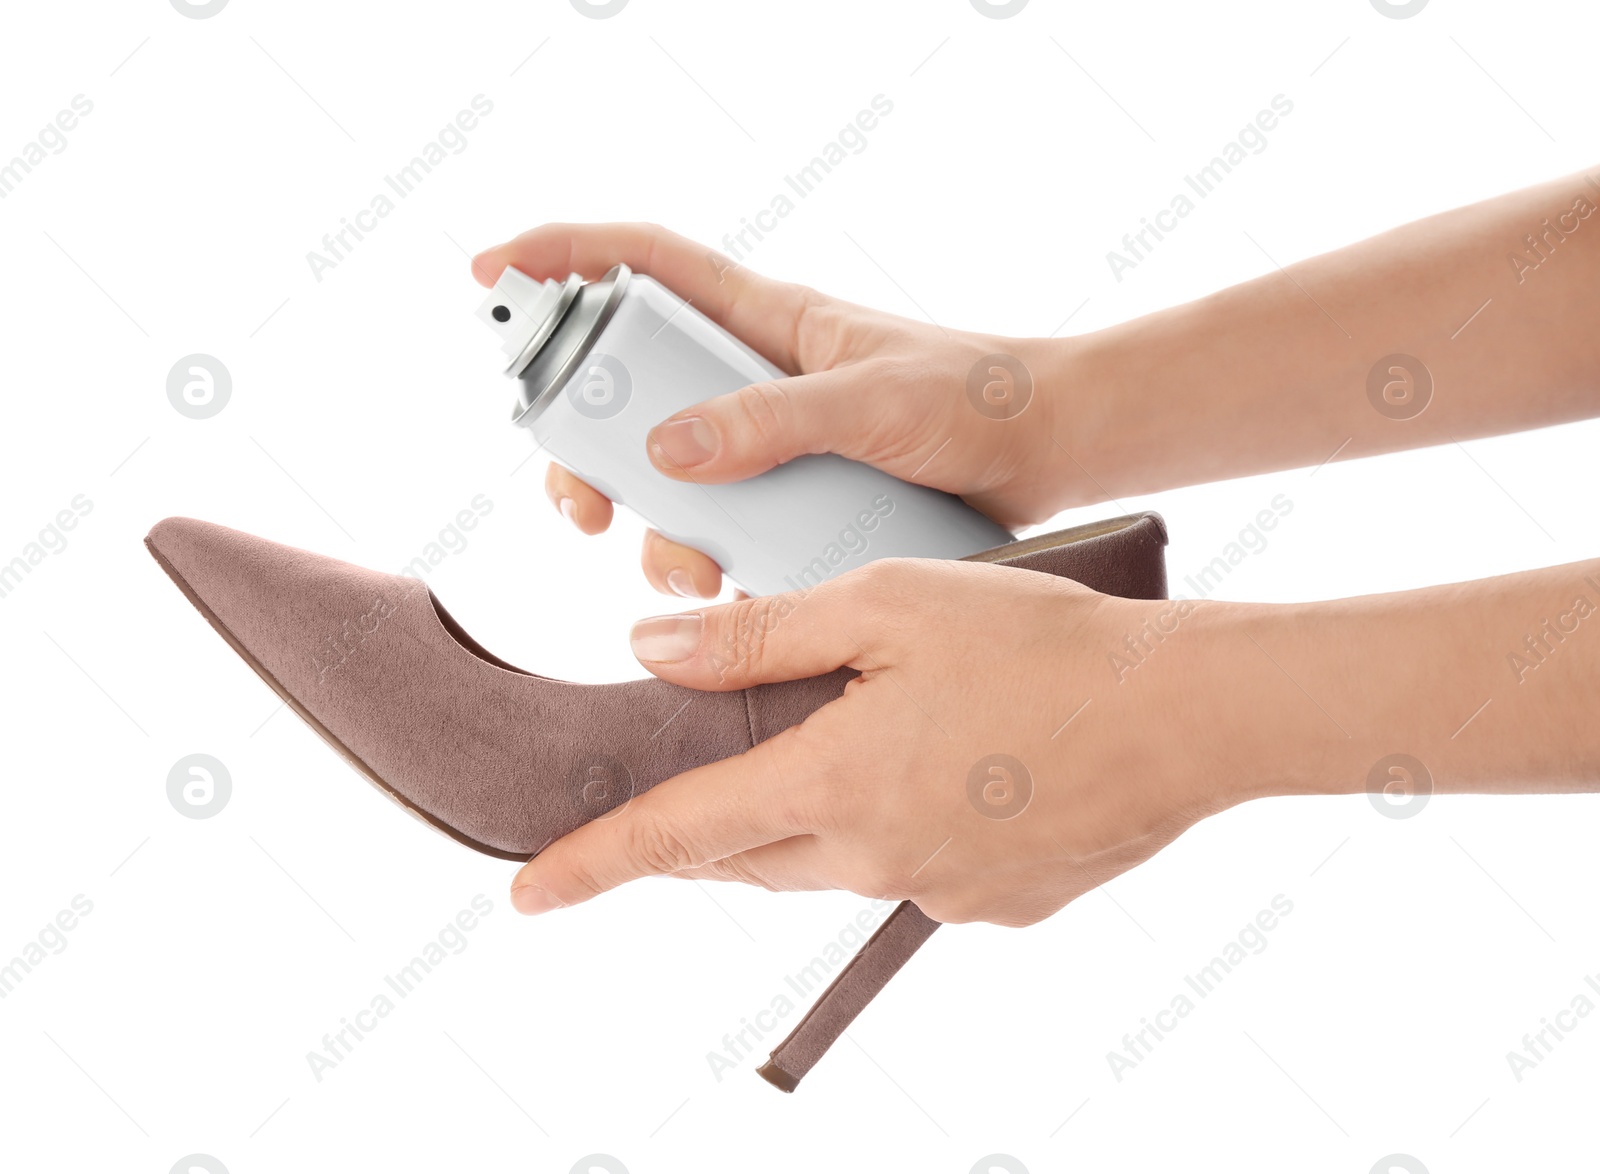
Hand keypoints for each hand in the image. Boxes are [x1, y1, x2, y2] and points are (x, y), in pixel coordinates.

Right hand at [472, 223, 1077, 599]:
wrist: (1053, 452)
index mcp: (766, 320)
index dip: (562, 256)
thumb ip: (772, 420)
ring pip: (667, 478)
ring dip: (652, 531)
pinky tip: (729, 596)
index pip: (644, 263)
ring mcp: (771, 441)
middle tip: (579, 504)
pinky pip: (725, 530)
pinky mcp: (796, 498)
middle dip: (583, 449)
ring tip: (685, 573)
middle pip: (627, 393)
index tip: (490, 269)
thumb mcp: (871, 402)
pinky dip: (711, 565)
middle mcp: (755, 377)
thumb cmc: (979, 397)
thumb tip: (664, 450)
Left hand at [509, 558, 1239, 926]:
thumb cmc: (1041, 642)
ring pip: (825, 864)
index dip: (592, 864)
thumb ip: (761, 634)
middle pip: (746, 857)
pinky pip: (908, 872)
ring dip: (801, 821)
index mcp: (832, 783)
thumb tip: (652, 651)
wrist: (1187, 715)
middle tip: (682, 794)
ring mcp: (937, 892)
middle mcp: (873, 859)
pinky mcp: (994, 906)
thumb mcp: (886, 604)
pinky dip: (894, 828)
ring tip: (830, 754)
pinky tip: (944, 772)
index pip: (676, 835)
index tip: (525, 895)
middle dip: (701, 833)